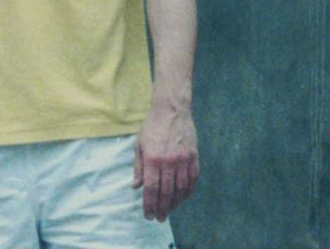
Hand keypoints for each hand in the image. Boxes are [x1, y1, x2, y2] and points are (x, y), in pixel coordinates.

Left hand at [134, 104, 198, 220]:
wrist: (172, 111)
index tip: (148, 214)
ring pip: (181, 190)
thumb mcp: (139, 145)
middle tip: (159, 218)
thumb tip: (136, 187)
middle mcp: (169, 162)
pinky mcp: (194, 158)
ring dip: (175, 203)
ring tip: (169, 210)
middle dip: (162, 208)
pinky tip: (182, 198)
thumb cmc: (152, 127)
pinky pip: (192, 181)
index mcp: (152, 159)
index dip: (149, 204)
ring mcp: (183, 161)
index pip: (151, 188)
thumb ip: (138, 168)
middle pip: (166, 193)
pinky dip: (188, 192)